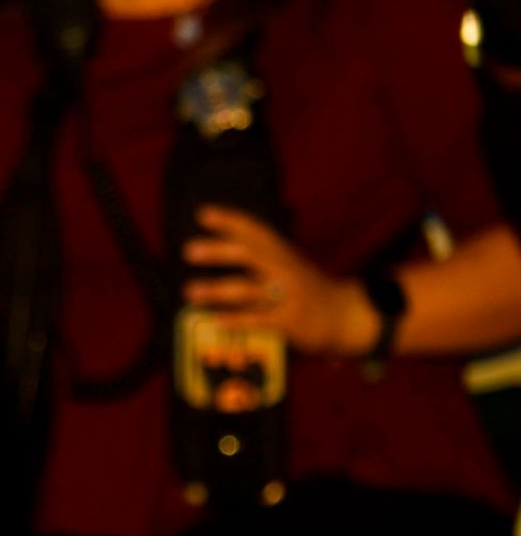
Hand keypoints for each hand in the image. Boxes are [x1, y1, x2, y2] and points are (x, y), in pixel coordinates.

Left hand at [182, 206, 377, 355]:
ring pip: (248, 290)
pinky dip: (237, 320)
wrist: (347, 315)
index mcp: (281, 253)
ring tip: (189, 290)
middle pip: (249, 256)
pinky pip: (260, 320)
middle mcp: (283, 270)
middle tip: (188, 250)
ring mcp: (287, 295)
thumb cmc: (306, 289)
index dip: (230, 221)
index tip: (203, 213)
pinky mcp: (289, 322)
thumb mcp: (287, 264)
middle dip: (219, 252)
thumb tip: (214, 249)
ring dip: (217, 290)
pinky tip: (216, 320)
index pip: (255, 231)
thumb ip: (258, 256)